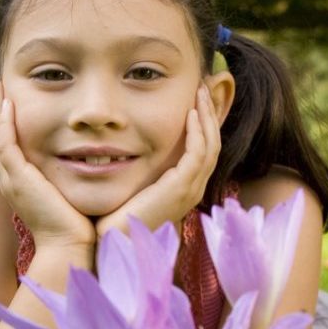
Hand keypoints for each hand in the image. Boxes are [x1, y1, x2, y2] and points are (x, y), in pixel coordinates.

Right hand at [0, 80, 94, 252]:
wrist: (69, 248)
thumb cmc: (76, 227)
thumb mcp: (69, 195)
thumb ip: (70, 177)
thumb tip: (88, 162)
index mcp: (21, 184)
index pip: (7, 146)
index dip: (4, 122)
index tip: (6, 99)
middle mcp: (11, 180)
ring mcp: (11, 180)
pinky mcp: (17, 179)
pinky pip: (5, 145)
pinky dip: (4, 122)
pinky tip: (7, 103)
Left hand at [96, 84, 221, 240]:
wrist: (113, 240)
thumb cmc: (117, 216)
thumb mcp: (137, 185)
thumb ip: (143, 167)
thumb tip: (132, 145)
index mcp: (185, 188)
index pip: (205, 150)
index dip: (204, 123)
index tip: (196, 100)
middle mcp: (194, 189)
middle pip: (214, 144)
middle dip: (210, 114)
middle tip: (203, 88)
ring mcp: (190, 190)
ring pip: (211, 146)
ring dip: (207, 116)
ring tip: (200, 93)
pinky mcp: (181, 188)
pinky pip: (198, 154)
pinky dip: (198, 132)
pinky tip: (191, 114)